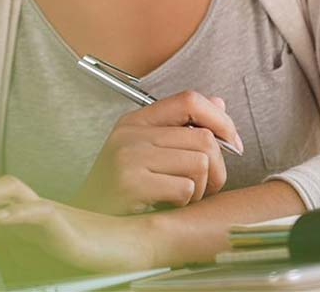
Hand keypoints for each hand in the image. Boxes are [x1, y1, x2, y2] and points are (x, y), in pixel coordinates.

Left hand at [0, 175, 158, 273]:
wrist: (123, 249)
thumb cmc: (86, 254)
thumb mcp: (43, 255)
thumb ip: (16, 251)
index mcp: (32, 216)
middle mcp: (38, 208)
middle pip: (4, 187)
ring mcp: (49, 213)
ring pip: (14, 191)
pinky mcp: (61, 223)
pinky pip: (36, 212)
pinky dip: (17, 214)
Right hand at [69, 90, 243, 214]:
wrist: (85, 220)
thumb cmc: (119, 189)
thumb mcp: (146, 150)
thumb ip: (182, 127)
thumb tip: (219, 104)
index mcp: (137, 120)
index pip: (190, 100)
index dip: (221, 119)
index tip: (234, 143)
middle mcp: (131, 133)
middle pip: (203, 138)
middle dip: (217, 168)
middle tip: (206, 186)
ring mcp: (129, 156)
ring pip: (199, 163)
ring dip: (201, 188)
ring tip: (181, 196)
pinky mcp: (131, 183)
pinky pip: (185, 188)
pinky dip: (185, 202)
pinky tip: (166, 205)